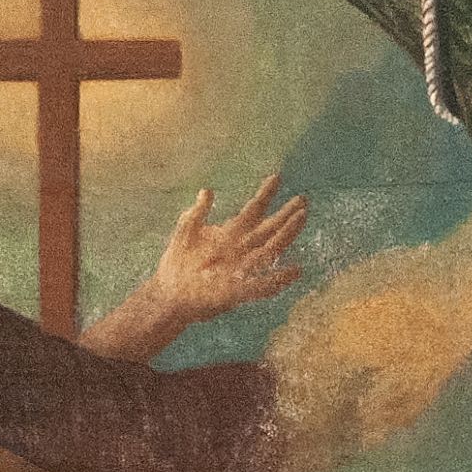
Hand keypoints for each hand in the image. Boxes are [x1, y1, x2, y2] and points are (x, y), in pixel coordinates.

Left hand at [145, 175, 307, 325]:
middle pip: (268, 229)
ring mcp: (241, 269)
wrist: (168, 294)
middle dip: (285, 214)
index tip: (277, 177)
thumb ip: (197, 213)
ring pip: (270, 250)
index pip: (253, 211)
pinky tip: (295, 270)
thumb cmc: (177, 262)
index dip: (265, 194)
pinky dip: (280, 278)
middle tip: (303, 199)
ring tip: (301, 218)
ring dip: (286, 235)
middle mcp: (241, 250)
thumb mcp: (185, 232)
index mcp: (230, 234)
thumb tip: (207, 190)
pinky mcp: (237, 292)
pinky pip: (263, 285)